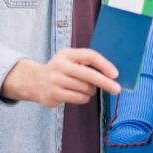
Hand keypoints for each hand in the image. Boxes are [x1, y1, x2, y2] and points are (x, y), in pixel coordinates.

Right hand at [4, 49, 120, 107]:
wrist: (35, 81)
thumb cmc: (61, 71)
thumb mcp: (71, 60)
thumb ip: (88, 64)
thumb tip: (112, 75)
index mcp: (67, 54)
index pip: (90, 56)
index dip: (104, 65)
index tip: (115, 74)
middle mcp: (60, 65)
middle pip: (88, 74)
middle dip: (105, 83)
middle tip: (117, 89)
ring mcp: (55, 80)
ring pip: (85, 88)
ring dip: (91, 91)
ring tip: (86, 88)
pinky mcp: (53, 93)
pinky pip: (78, 98)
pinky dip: (84, 98)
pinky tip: (79, 94)